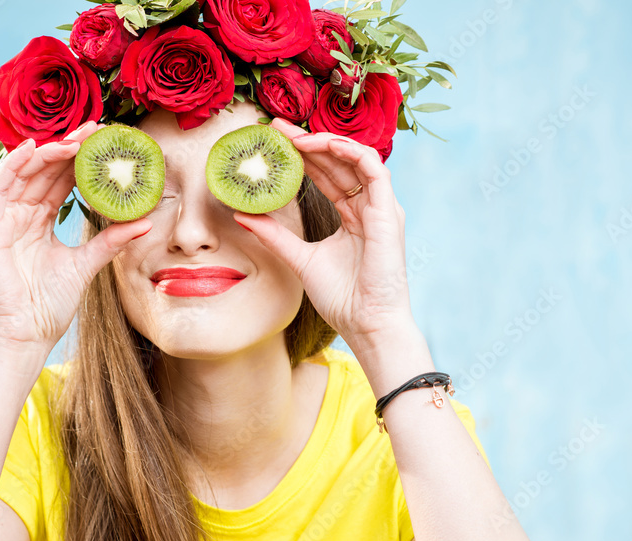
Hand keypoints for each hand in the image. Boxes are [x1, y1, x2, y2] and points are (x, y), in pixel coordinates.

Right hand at [0, 121, 152, 354]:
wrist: (24, 335)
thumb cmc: (48, 306)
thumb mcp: (86, 265)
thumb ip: (111, 241)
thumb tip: (145, 222)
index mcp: (40, 223)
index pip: (60, 182)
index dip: (80, 160)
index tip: (106, 144)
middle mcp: (20, 216)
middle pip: (43, 171)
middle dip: (68, 148)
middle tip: (96, 129)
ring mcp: (3, 221)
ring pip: (23, 173)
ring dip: (47, 151)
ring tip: (75, 138)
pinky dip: (15, 165)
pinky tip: (35, 148)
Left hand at [232, 117, 414, 343]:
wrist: (366, 323)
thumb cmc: (342, 298)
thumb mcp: (300, 258)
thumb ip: (275, 235)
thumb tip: (242, 215)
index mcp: (352, 217)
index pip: (327, 175)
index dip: (301, 156)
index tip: (272, 143)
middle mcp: (368, 208)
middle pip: (338, 162)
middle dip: (307, 141)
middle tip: (274, 127)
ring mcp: (381, 208)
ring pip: (356, 158)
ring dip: (325, 141)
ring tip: (292, 135)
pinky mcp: (389, 212)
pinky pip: (374, 168)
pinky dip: (350, 151)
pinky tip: (322, 144)